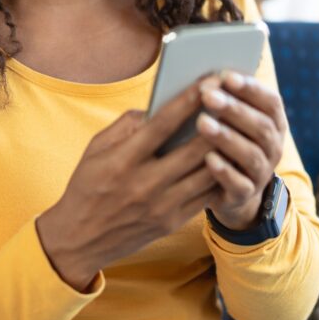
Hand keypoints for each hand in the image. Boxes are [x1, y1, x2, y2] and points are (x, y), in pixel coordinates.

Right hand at [35, 81, 219, 290]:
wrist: (80, 240)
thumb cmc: (87, 185)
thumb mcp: (96, 149)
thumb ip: (126, 124)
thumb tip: (158, 106)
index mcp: (123, 160)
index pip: (163, 124)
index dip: (189, 100)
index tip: (209, 80)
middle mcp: (144, 183)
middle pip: (193, 149)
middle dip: (217, 121)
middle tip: (234, 98)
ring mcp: (162, 206)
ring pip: (206, 173)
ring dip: (225, 148)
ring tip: (239, 125)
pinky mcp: (172, 222)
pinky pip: (205, 196)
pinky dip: (220, 175)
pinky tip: (230, 157)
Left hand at [196, 71, 288, 230]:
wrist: (233, 190)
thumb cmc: (228, 142)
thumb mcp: (233, 120)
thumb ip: (228, 99)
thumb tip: (208, 76)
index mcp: (274, 123)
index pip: (271, 102)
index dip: (251, 89)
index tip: (227, 76)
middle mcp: (273, 147)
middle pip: (261, 127)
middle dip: (234, 109)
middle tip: (208, 96)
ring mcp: (261, 173)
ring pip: (251, 155)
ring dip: (226, 137)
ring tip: (202, 123)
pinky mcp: (245, 195)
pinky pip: (239, 184)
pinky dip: (224, 171)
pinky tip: (208, 158)